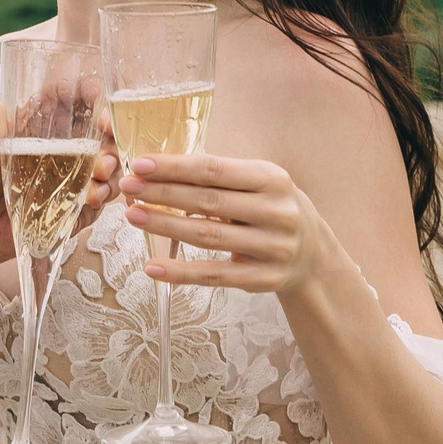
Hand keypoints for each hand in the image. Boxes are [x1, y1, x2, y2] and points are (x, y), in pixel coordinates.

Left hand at [0, 97, 118, 279]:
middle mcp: (56, 153)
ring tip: (100, 175)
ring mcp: (64, 184)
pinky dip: (99, 203)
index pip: (69, 100)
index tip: (95, 94)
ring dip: (109, 171)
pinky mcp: (65, 214)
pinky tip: (93, 200)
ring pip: (103, 171)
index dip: (86, 93)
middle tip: (106, 141)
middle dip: (110, 136)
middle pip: (97, 136)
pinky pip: (93, 207)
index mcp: (35, 127)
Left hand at [121, 152, 334, 293]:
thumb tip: (159, 167)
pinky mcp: (263, 280)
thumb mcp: (258, 183)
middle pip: (208, 201)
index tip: (140, 164)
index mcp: (272, 179)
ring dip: (165, 226)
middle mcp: (276, 212)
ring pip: (208, 236)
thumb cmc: (271, 208)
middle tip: (128, 188)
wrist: (314, 255)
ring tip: (133, 216)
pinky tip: (152, 266)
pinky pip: (214, 275)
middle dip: (163, 193)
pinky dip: (180, 272)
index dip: (175, 167)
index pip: (215, 170)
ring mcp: (272, 248)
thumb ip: (219, 176)